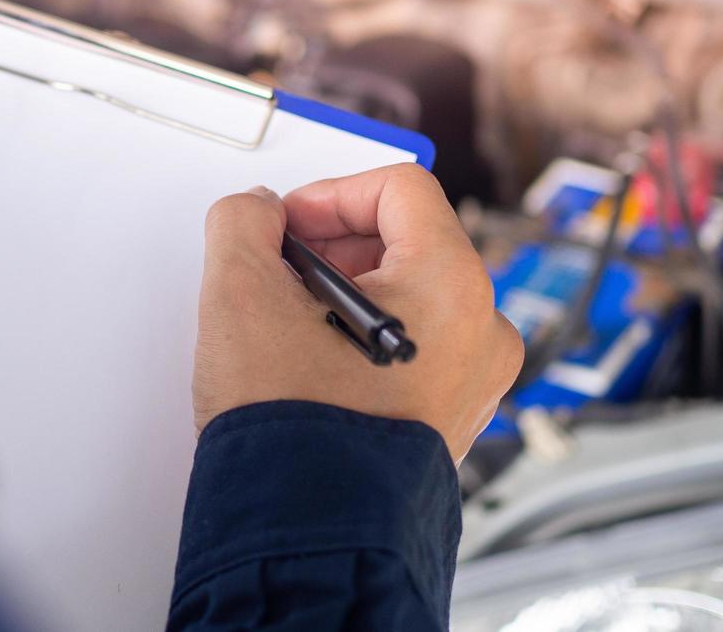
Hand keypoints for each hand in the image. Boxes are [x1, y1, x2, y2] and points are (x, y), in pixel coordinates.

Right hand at [193, 164, 522, 462]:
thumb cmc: (294, 428)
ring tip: (287, 327)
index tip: (285, 225)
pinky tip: (310, 364)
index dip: (328, 195)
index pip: (399, 188)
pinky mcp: (450, 419)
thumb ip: (244, 223)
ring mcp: (473, 380)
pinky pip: (412, 348)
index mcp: (453, 285)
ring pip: (407, 297)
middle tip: (277, 274)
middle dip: (332, 248)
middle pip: (406, 241)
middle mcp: (482, 330)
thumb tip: (256, 214)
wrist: (307, 533)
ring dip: (342, 294)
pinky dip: (362, 339)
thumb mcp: (241, 293)